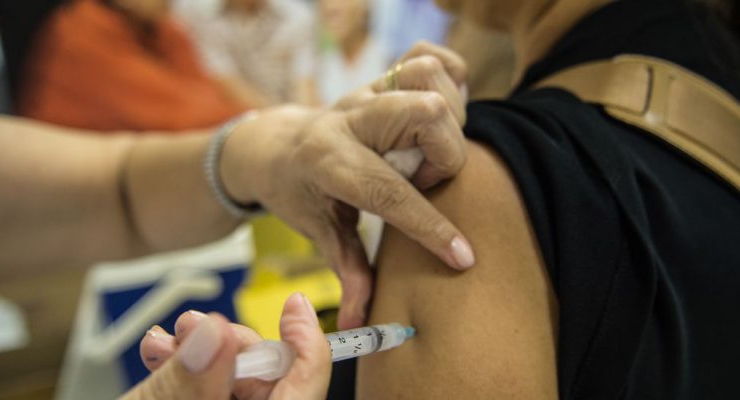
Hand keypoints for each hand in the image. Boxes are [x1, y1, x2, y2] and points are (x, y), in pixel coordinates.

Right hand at [126, 293, 330, 399]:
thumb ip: (185, 382)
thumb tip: (215, 337)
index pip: (306, 388)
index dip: (305, 343)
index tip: (294, 307)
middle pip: (270, 384)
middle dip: (230, 346)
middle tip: (192, 327)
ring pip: (234, 391)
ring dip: (200, 358)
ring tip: (162, 344)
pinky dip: (190, 381)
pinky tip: (161, 361)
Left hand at [221, 43, 473, 328]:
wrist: (277, 144)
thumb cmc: (299, 191)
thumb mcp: (316, 230)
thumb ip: (347, 270)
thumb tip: (365, 322)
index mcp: (327, 161)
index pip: (386, 192)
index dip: (429, 227)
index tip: (463, 256)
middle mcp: (349, 118)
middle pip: (423, 115)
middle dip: (444, 156)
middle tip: (426, 182)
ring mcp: (367, 92)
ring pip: (428, 81)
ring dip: (447, 120)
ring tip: (429, 153)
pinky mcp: (383, 78)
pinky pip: (427, 58)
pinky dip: (448, 79)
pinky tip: (439, 116)